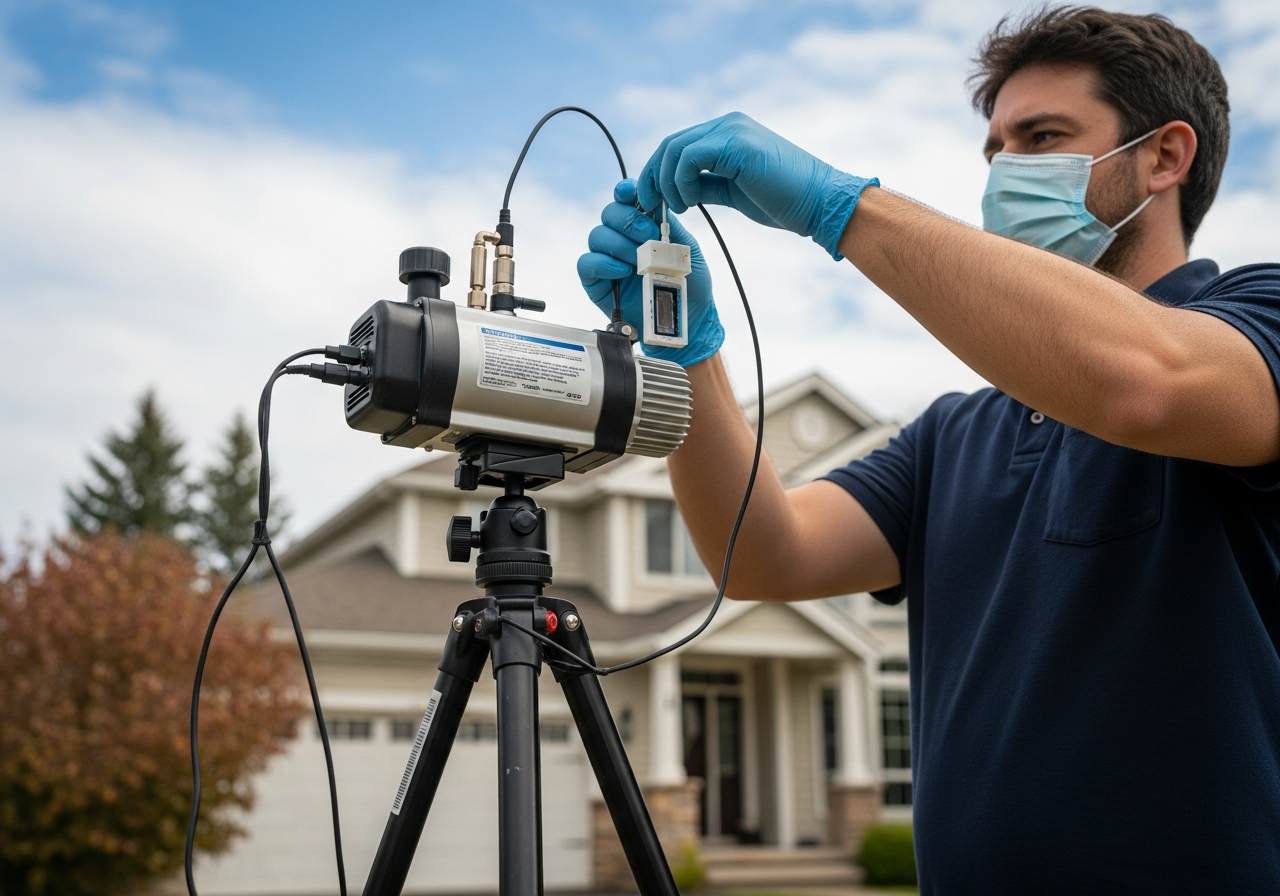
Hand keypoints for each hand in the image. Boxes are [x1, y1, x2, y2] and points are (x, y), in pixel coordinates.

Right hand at [577, 179, 723, 366]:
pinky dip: (603, 264)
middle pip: (609, 214)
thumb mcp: (687, 249)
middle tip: (647, 237)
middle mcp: (622, 240)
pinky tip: (623, 272)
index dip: (625, 192)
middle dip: (628, 221)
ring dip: (619, 245)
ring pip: (597, 236)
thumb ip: (669, 225)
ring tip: (638, 261)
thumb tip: (656, 200)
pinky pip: (586, 264)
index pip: (626, 200)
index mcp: (643, 226)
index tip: (632, 194)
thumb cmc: (689, 285)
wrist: (687, 320)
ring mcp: (607, 260)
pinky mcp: (596, 282)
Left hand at [636, 111, 877, 258]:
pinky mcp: (735, 143)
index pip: (678, 145)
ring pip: (674, 149)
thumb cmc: (784, 202)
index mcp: (728, 132)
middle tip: (648, 206)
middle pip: (670, 143)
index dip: (657, 172)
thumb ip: (706, 185)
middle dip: (651, 176)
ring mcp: (732, 130)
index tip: (652, 202)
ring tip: (678, 209)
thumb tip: (679, 192)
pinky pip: (688, 158)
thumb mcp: (734, 192)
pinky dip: (679, 182)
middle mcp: (727, 124)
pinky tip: (689, 203)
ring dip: (665, 183)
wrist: (820, 204)